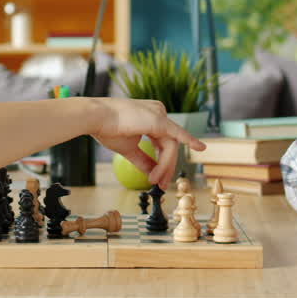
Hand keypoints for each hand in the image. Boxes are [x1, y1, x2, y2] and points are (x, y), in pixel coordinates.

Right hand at [89, 98, 206, 188]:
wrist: (96, 118)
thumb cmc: (107, 129)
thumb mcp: (129, 149)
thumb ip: (144, 160)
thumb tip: (154, 175)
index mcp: (150, 117)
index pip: (162, 143)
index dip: (162, 162)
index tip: (157, 179)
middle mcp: (158, 113)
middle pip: (169, 145)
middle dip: (166, 167)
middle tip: (162, 185)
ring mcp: (160, 114)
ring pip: (170, 145)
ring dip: (165, 165)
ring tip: (156, 180)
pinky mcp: (159, 120)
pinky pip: (176, 136)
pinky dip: (189, 141)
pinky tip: (200, 147)